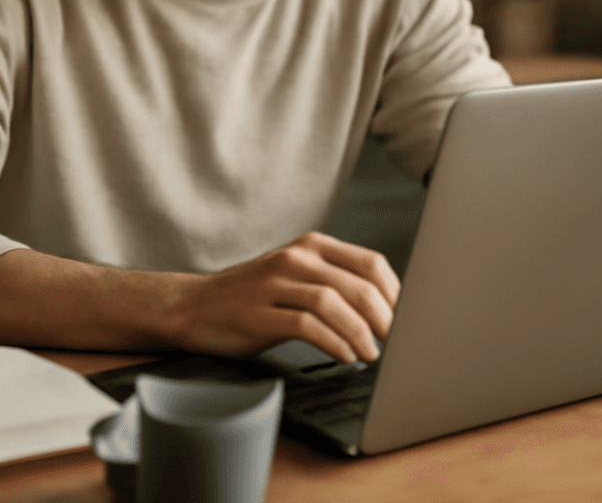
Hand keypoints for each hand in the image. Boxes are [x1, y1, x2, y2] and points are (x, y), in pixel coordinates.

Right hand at [169, 231, 400, 363]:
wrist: (195, 305)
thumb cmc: (253, 296)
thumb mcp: (296, 276)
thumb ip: (334, 282)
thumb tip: (388, 309)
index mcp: (312, 246)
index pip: (370, 263)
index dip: (396, 294)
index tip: (407, 320)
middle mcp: (296, 258)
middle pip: (357, 284)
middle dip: (385, 318)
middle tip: (395, 343)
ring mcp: (275, 283)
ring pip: (334, 303)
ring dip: (362, 333)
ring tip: (373, 354)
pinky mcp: (260, 313)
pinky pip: (307, 326)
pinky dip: (333, 343)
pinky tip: (345, 356)